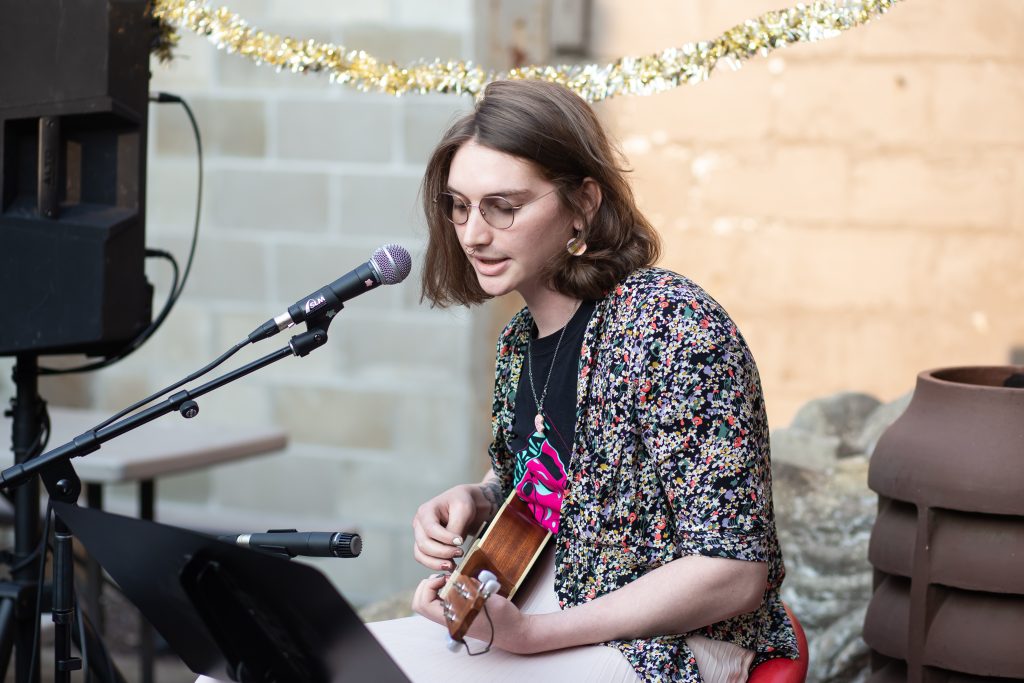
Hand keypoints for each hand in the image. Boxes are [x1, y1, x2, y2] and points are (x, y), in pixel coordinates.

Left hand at [411, 573, 536, 653]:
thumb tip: (456, 577)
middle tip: (445, 577)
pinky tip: (461, 585)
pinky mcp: (459, 615)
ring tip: (454, 580)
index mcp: (453, 621)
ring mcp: (453, 619)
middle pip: (421, 603)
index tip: (446, 577)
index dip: (431, 586)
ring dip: (437, 587)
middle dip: (429, 585)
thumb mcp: (487, 599)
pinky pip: (442, 601)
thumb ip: (469, 587)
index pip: (424, 603)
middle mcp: (449, 622)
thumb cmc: (504, 618)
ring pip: (430, 602)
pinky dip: (446, 590)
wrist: (516, 632)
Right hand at [412, 484, 478, 570]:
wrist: (465, 506)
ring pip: (421, 555)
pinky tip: (450, 566)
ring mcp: (420, 536)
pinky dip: (436, 565)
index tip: (460, 542)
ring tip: (454, 565)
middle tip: (460, 553)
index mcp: (426, 511)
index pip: (430, 529)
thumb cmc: (462, 503)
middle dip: (443, 552)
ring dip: (437, 563)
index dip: (445, 538)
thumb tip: (452, 546)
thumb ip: (456, 527)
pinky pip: (425, 559)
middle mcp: (419, 524)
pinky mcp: (426, 546)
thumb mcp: (463, 509)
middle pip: (424, 544)